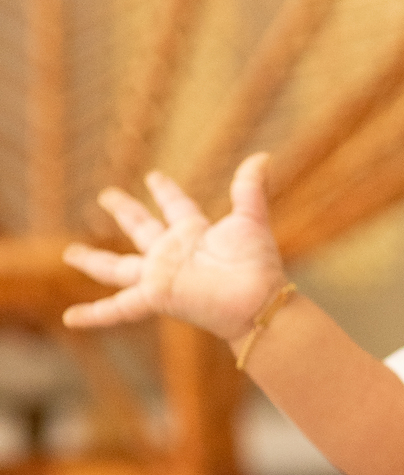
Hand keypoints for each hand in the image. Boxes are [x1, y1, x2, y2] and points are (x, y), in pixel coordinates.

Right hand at [62, 154, 286, 343]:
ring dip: (93, 261)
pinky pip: (117, 308)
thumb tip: (262, 156)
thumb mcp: (251, 219)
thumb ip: (249, 188)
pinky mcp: (153, 296)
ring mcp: (159, 276)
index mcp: (194, 233)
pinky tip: (70, 318)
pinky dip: (94, 314)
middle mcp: (172, 254)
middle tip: (106, 195)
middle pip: (141, 228)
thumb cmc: (258, 264)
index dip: (165, 191)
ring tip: (70, 253)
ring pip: (117, 268)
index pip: (175, 207)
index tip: (153, 176)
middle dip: (125, 211)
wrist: (256, 300)